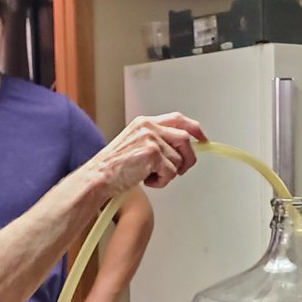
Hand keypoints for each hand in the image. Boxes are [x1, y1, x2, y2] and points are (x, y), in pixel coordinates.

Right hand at [89, 112, 206, 191]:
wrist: (99, 177)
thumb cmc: (114, 166)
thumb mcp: (136, 145)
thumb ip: (157, 141)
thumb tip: (183, 148)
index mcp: (145, 122)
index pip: (178, 119)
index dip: (194, 129)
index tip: (203, 139)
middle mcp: (149, 127)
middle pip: (185, 139)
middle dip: (187, 158)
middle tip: (178, 171)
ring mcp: (151, 139)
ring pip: (179, 159)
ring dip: (169, 174)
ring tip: (150, 176)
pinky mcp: (152, 154)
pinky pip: (171, 172)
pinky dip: (162, 182)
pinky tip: (146, 181)